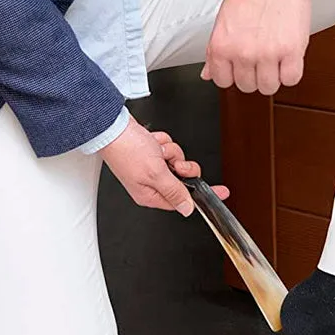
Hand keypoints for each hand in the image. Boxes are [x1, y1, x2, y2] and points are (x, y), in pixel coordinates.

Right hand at [100, 115, 229, 213]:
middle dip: (180, 164)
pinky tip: (151, 141)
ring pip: (176, 159)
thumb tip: (187, 209)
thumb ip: (174, 192)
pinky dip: (162, 141)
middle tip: (174, 161)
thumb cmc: (126, 150)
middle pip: (182, 177)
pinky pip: (167, 147)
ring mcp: (150, 166)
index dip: (201, 193)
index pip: (183, 199)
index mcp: (150, 195)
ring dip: (169, 150)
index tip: (221, 191)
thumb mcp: (156, 174)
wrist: (112, 126)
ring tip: (156, 148)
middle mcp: (150, 182)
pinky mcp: (149, 151)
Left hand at [201, 0, 314, 93]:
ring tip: (275, 56)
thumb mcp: (224, 18)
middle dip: (253, 73)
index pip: (222, 81)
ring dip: (273, 75)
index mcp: (221, 44)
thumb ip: (215, 49)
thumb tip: (208, 73)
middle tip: (260, 55)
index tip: (239, 65)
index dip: (233, 73)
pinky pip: (291, 79)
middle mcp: (242, 52)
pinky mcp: (292, 51)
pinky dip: (291, 72)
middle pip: (247, 86)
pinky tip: (288, 57)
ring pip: (269, 87)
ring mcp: (268, 53)